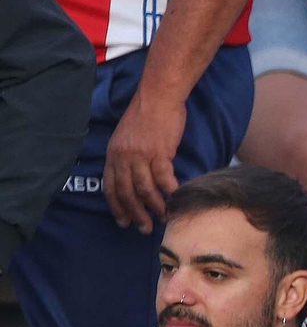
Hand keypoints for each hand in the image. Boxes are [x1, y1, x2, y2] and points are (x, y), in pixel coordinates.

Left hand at [104, 90, 186, 232]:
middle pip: (127, 192)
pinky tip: (176, 200)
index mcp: (113, 153)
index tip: (123, 221)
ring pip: (145, 189)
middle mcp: (123, 157)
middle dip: (135, 214)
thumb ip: (127, 156)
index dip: (117, 206)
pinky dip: (170, 192)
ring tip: (163, 218)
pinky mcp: (159, 153)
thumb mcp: (126, 136)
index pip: (110, 186)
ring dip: (154, 207)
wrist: (158, 97)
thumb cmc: (146, 115)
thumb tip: (134, 176)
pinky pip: (164, 179)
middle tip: (144, 229)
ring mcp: (140, 155)